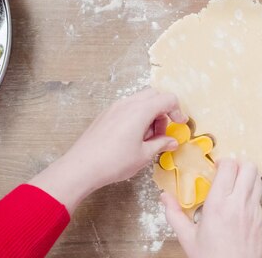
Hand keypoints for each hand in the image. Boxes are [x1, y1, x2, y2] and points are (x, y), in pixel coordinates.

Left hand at [29, 88, 187, 212]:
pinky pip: (127, 108)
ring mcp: (114, 107)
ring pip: (140, 101)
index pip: (168, 99)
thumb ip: (161, 144)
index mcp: (141, 110)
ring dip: (150, 114)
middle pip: (154, 95)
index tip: (180, 124)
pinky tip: (132, 138)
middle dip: (163, 111)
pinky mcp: (106, 115)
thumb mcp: (144, 155)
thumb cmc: (115, 162)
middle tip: (162, 133)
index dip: (178, 110)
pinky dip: (136, 116)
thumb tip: (172, 141)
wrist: (81, 167)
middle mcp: (128, 103)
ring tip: (146, 139)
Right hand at [161, 159, 261, 257]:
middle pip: (249, 167)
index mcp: (219, 203)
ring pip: (257, 180)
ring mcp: (253, 211)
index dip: (223, 161)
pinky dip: (251, 195)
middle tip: (229, 171)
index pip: (228, 166)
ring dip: (247, 177)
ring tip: (235, 185)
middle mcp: (239, 203)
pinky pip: (259, 198)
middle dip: (239, 163)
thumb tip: (164, 198)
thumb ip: (174, 214)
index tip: (215, 168)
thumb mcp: (187, 237)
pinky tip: (240, 206)